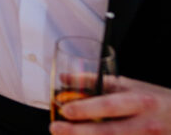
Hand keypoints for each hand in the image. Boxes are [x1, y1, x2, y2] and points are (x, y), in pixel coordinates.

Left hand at [51, 76, 170, 132]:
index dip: (86, 108)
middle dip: (79, 132)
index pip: (110, 105)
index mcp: (141, 102)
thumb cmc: (153, 100)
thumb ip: (96, 82)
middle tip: (55, 128)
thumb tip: (64, 79)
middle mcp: (146, 125)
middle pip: (109, 132)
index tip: (65, 110)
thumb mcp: (129, 86)